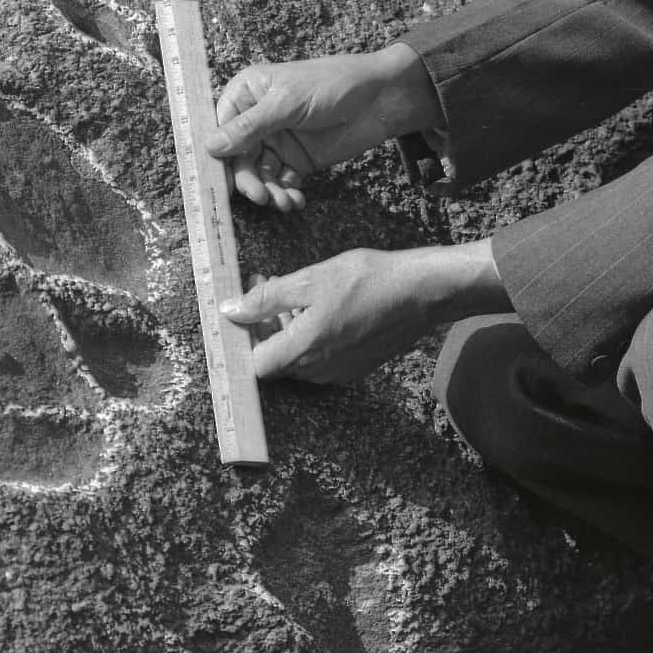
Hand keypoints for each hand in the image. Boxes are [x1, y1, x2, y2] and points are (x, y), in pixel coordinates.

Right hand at [203, 43, 440, 209]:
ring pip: (260, 174)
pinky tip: (296, 200)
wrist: (380, 97)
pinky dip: (286, 193)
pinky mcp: (298, 160)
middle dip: (249, 179)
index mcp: (247, 94)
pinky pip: (282, 182)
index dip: (220, 156)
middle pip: (239, 158)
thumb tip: (210, 146)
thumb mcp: (286, 102)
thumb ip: (249, 127)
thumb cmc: (332, 84)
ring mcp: (278, 141)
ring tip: (284, 202)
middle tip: (261, 196)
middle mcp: (257, 119)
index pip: (221, 129)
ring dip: (269, 191)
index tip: (221, 182)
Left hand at [221, 242, 504, 386]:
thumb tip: (231, 311)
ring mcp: (338, 373)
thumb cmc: (367, 280)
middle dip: (265, 327)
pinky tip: (320, 306)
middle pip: (274, 361)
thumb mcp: (309, 279)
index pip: (254, 365)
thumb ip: (265, 298)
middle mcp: (318, 371)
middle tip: (266, 285)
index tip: (242, 313)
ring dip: (287, 329)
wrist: (421, 292)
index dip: (244, 341)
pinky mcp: (354, 368)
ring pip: (297, 359)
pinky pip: (319, 359)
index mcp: (303, 350)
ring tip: (296, 292)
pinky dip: (310, 336)